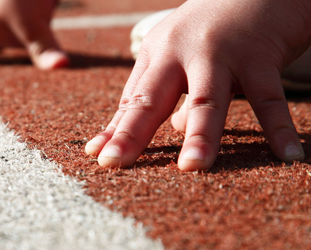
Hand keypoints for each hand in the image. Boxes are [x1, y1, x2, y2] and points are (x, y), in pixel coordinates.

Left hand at [86, 0, 310, 170]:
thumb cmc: (218, 27)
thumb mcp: (185, 54)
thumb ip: (175, 91)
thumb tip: (175, 131)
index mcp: (158, 53)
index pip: (133, 99)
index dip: (115, 129)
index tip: (97, 155)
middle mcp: (180, 51)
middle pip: (152, 98)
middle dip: (131, 133)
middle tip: (113, 163)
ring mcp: (219, 53)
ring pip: (206, 100)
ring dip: (199, 136)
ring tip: (191, 168)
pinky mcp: (258, 55)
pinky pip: (268, 97)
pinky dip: (278, 127)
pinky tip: (286, 154)